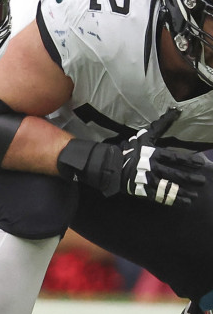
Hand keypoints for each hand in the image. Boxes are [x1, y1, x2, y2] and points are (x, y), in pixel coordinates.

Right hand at [58, 108, 207, 205]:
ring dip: (184, 192)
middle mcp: (151, 167)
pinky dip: (174, 200)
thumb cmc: (130, 149)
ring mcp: (147, 180)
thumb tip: (176, 110)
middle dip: (190, 178)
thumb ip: (161, 125)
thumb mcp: (145, 136)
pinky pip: (161, 197)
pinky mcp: (143, 190)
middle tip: (202, 180)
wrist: (110, 165)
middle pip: (174, 174)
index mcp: (152, 154)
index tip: (201, 163)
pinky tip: (185, 202)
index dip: (188, 161)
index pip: (173, 157)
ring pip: (169, 187)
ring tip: (195, 195)